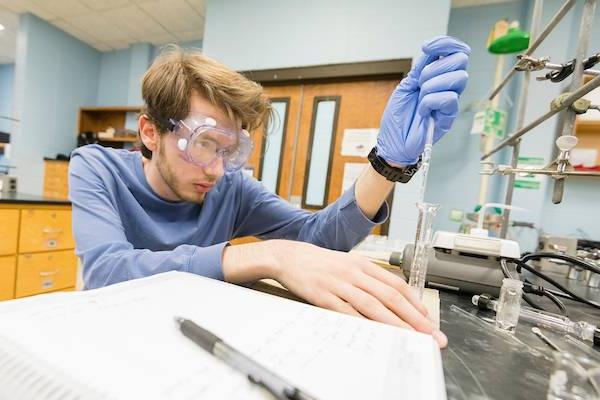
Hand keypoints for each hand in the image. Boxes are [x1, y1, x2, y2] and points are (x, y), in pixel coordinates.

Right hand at [269, 240, 446, 347]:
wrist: (290, 256)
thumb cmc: (322, 263)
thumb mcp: (349, 263)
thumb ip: (369, 278)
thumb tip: (392, 298)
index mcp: (364, 264)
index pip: (396, 284)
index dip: (414, 302)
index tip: (427, 318)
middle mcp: (355, 273)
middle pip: (390, 296)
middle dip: (413, 317)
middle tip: (429, 333)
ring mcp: (339, 284)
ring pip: (372, 305)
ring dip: (394, 323)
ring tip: (410, 337)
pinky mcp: (323, 296)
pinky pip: (347, 312)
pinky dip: (362, 323)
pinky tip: (375, 334)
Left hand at [377, 35, 470, 165]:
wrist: (393, 143)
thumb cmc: (397, 118)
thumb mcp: (405, 86)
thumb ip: (420, 68)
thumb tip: (432, 52)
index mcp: (437, 75)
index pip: (454, 50)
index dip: (445, 43)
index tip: (426, 48)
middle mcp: (447, 85)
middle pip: (460, 60)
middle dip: (434, 68)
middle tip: (419, 84)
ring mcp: (450, 99)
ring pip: (459, 77)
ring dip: (432, 86)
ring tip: (421, 98)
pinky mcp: (450, 115)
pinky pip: (450, 98)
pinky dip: (431, 102)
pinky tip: (423, 111)